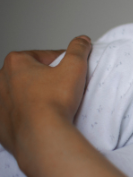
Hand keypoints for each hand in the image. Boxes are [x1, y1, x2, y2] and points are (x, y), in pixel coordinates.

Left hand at [0, 36, 91, 156]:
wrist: (42, 135)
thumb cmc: (54, 101)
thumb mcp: (75, 66)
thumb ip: (78, 48)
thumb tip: (82, 40)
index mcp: (16, 63)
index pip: (45, 56)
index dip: (62, 63)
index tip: (71, 72)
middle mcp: (1, 81)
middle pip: (31, 74)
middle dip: (46, 79)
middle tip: (63, 88)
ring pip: (22, 94)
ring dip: (36, 96)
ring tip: (54, 104)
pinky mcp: (1, 124)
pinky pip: (16, 115)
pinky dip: (28, 115)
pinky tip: (42, 118)